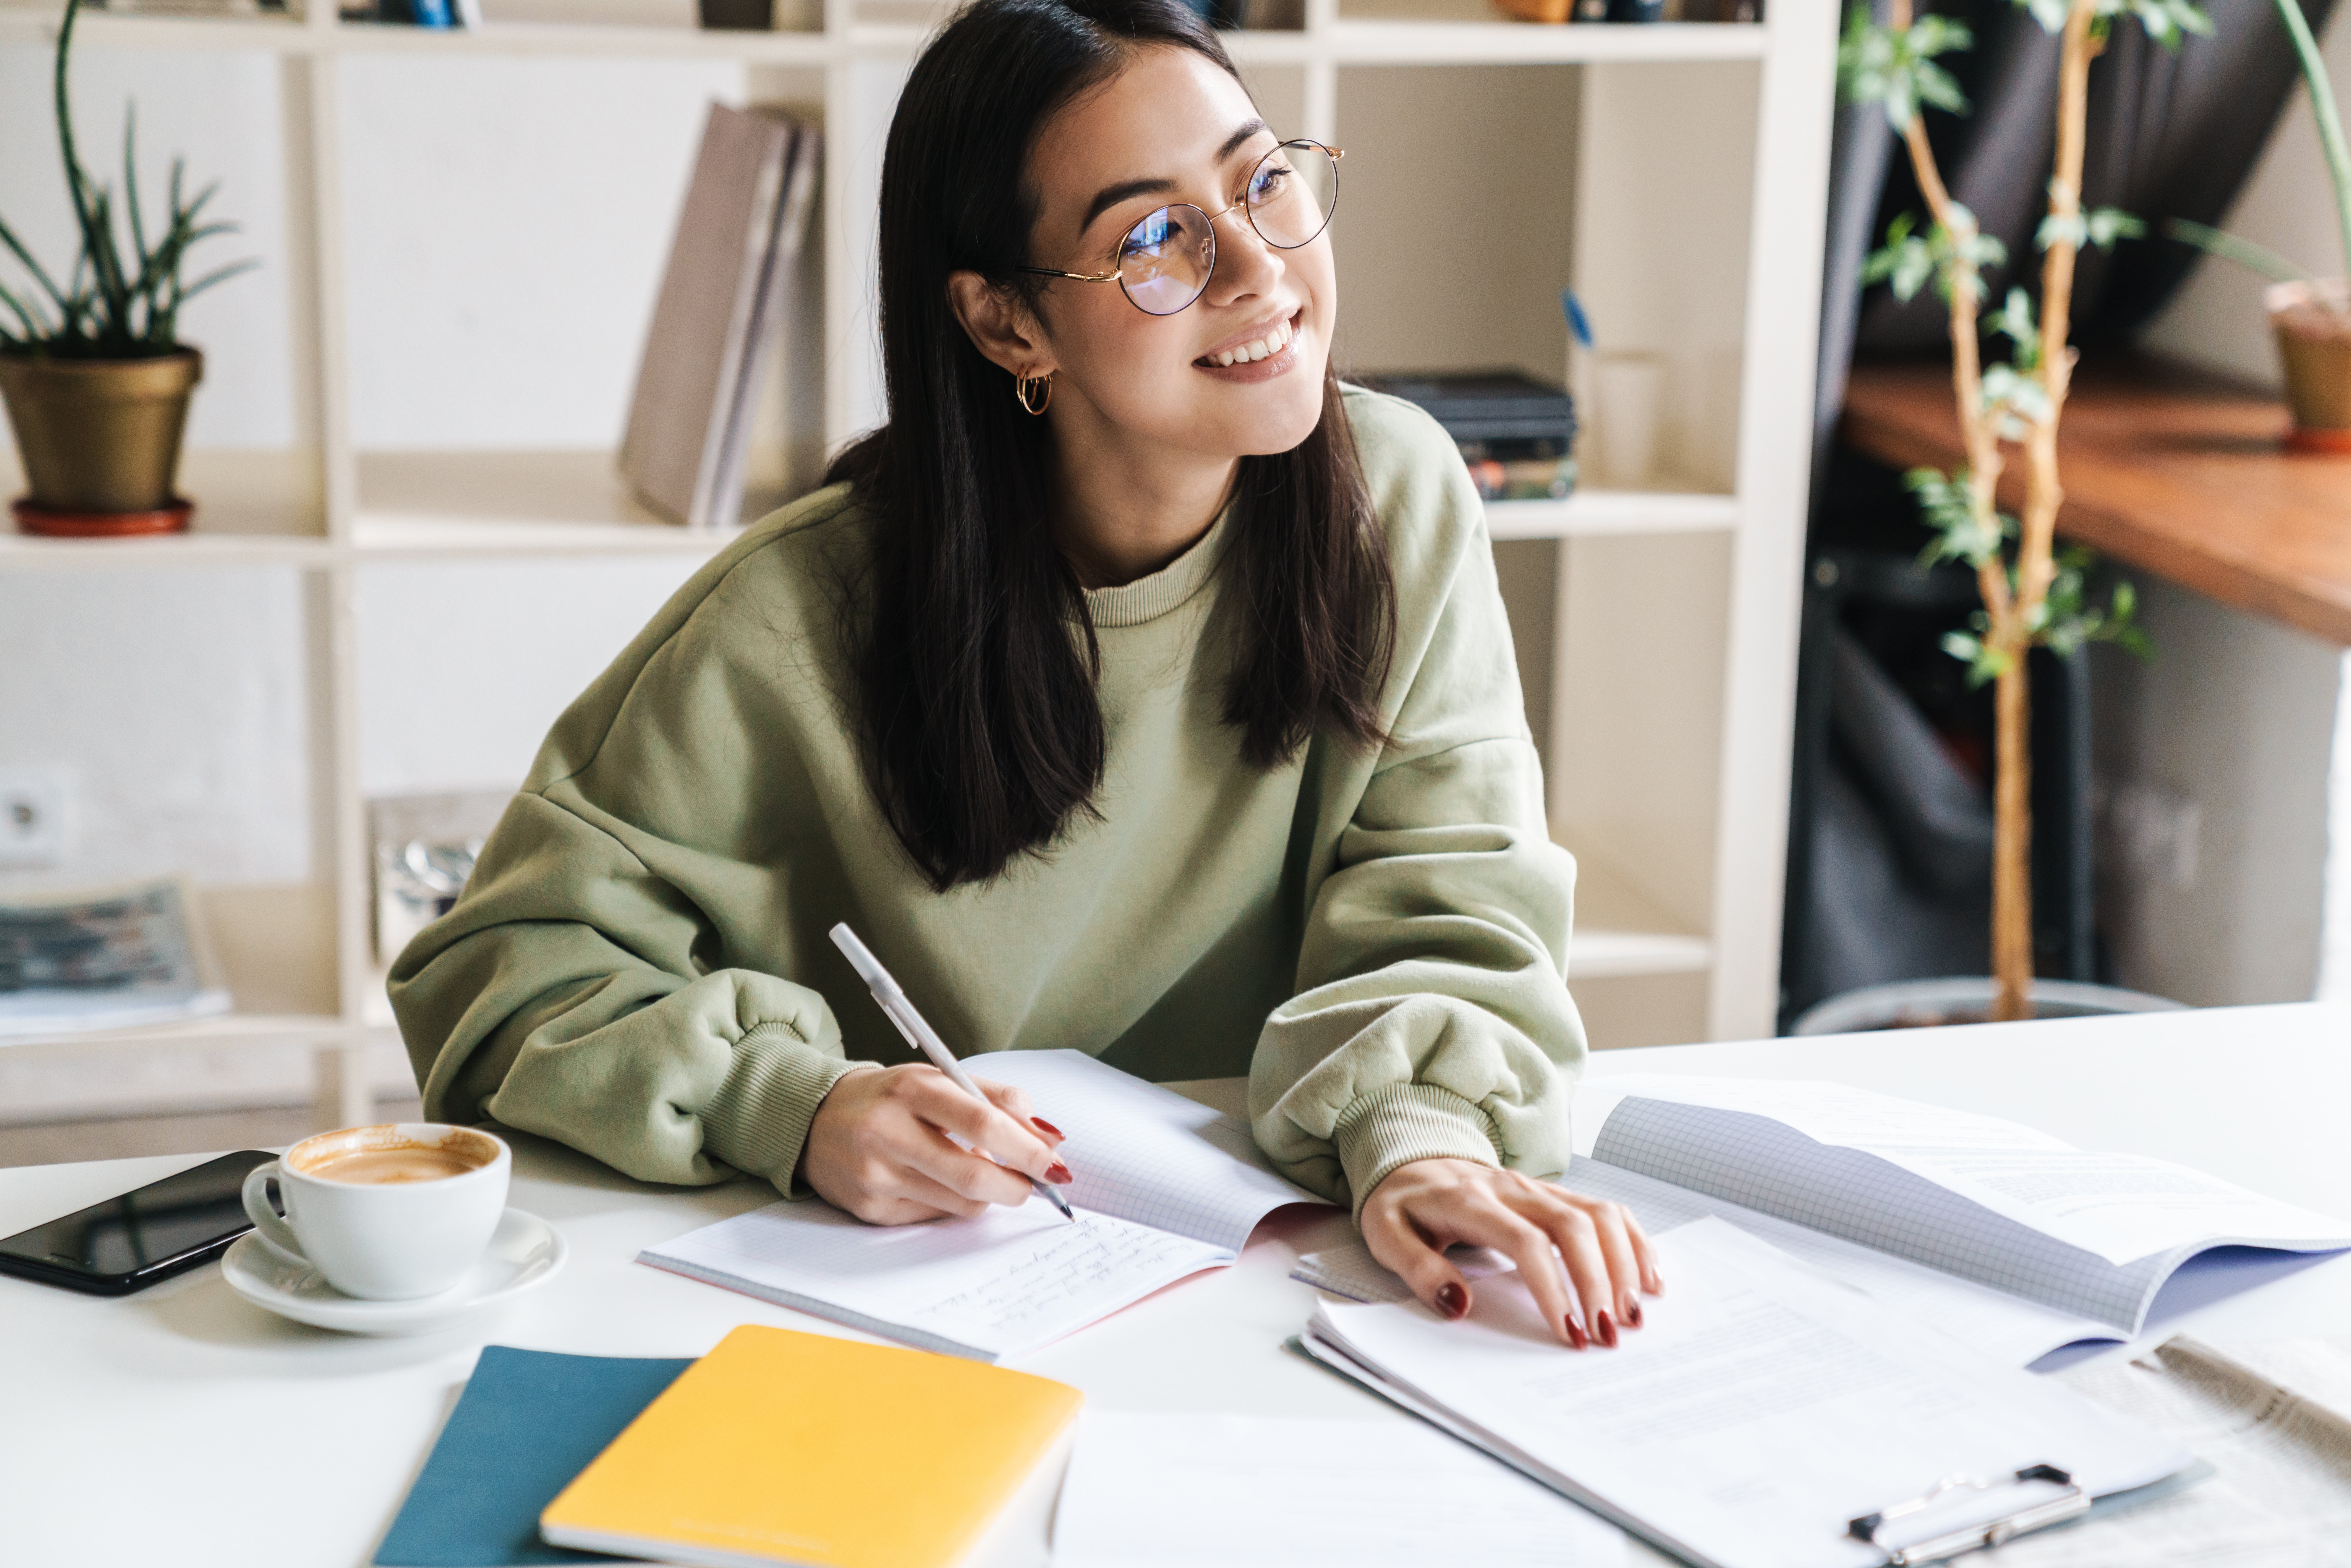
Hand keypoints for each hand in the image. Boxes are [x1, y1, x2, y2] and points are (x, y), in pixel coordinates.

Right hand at [799, 1063, 1070, 1223]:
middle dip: (1018, 1185)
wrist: (815, 1120)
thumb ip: (997, 1100)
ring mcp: (876, 1176)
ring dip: (990, 1195)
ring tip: (987, 1176)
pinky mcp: (870, 1210)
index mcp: (910, 1090)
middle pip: (972, 1175)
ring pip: (960, 1203)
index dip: (1027, 1147)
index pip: (981, 1122)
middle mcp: (887, 1132)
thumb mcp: (940, 1080)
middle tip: (1036, 1183)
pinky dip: (954, 1204)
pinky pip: (935, 1216)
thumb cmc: (891, 1098)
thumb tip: (1049, 1136)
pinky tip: (942, 1183)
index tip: (1055, 1161)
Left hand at [1360, 1157, 1660, 1349]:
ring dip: (1624, 1263)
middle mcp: (1514, 1188)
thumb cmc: (1402, 1203)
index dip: (1551, 1287)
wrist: (1410, 1159)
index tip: (1568, 1331)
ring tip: (1634, 1313)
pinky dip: (1633, 1242)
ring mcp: (1539, 1188)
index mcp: (1471, 1200)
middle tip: (1609, 1333)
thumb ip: (1417, 1268)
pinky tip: (1647, 1279)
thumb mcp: (1386, 1235)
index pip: (1524, 1241)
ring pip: (1599, 1214)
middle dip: (1598, 1281)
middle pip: (1573, 1226)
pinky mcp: (1555, 1194)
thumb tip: (1457, 1303)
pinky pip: (1606, 1210)